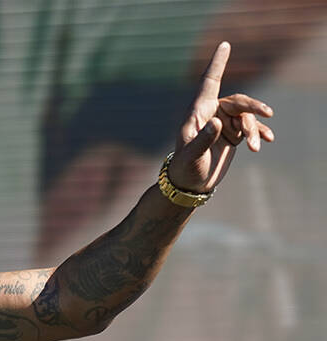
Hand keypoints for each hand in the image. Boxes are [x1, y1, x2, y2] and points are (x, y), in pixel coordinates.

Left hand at [168, 41, 274, 193]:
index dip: (218, 63)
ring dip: (254, 129)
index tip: (225, 44)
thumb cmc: (185, 168)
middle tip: (268, 114)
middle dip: (253, 106)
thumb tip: (218, 123)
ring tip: (256, 146)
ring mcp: (223, 124)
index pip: (209, 82)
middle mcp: (211, 114)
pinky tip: (267, 141)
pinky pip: (251, 128)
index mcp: (198, 112)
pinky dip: (259, 132)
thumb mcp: (192, 155)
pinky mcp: (232, 135)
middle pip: (238, 101)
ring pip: (247, 117)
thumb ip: (204, 139)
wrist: (190, 185)